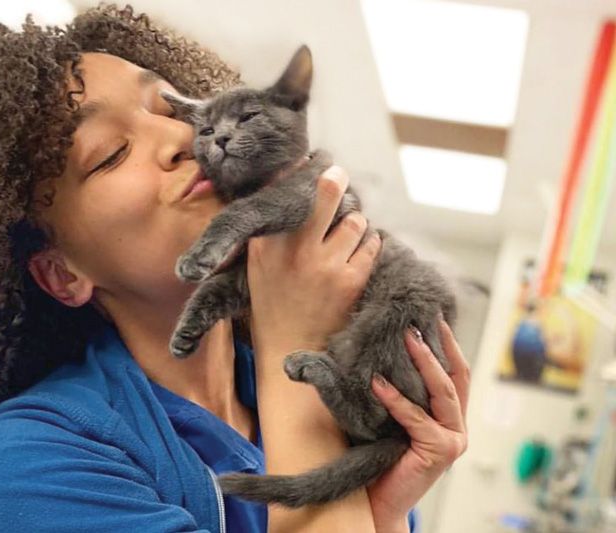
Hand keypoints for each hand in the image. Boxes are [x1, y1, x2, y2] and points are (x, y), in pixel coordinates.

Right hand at [246, 165, 380, 365]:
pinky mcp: (350, 281)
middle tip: (336, 174)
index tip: (308, 162)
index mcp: (266, 243)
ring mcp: (325, 265)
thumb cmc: (272, 304)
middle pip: (327, 193)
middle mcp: (295, 249)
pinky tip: (357, 252)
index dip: (299, 171)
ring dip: (353, 223)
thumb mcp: (258, 266)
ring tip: (345, 234)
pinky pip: (371, 245)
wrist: (289, 349)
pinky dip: (368, 245)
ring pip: (355, 220)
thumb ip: (268, 233)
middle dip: (335, 180)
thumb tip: (282, 189)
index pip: (284, 192)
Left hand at [368, 320, 469, 532]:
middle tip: (416, 322)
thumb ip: (396, 390)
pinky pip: (417, 418)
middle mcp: (456, 427)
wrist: (374, 500)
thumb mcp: (390, 416)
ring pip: (441, 392)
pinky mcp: (439, 451)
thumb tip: (379, 350)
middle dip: (436, 346)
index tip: (433, 317)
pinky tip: (377, 383)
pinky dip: (396, 399)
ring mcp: (452, 440)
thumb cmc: (378, 456)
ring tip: (404, 340)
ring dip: (422, 362)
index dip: (447, 344)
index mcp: (448, 417)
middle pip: (454, 377)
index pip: (455, 373)